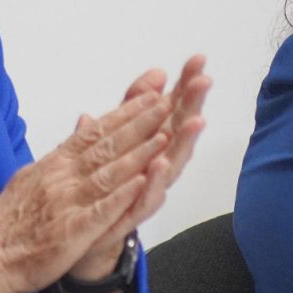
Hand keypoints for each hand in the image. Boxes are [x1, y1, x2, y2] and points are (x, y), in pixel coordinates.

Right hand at [0, 91, 171, 292]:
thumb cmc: (9, 221)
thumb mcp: (32, 177)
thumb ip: (61, 155)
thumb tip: (79, 131)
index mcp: (54, 164)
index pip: (93, 132)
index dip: (123, 114)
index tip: (147, 97)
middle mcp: (61, 178)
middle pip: (105, 146)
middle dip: (138, 124)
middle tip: (163, 103)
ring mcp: (66, 203)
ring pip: (108, 174)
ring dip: (137, 154)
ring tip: (163, 136)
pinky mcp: (70, 232)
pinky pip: (100, 211)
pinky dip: (121, 196)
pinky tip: (141, 182)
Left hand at [65, 56, 209, 282]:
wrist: (88, 233)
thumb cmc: (108, 180)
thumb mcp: (118, 133)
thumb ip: (135, 103)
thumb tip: (157, 73)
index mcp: (153, 141)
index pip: (173, 106)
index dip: (185, 83)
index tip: (198, 58)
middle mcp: (159, 162)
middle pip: (179, 129)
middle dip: (193, 105)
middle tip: (205, 80)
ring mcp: (150, 188)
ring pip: (173, 162)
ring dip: (186, 141)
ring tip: (197, 120)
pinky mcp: (134, 212)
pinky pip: (148, 196)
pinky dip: (156, 181)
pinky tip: (161, 163)